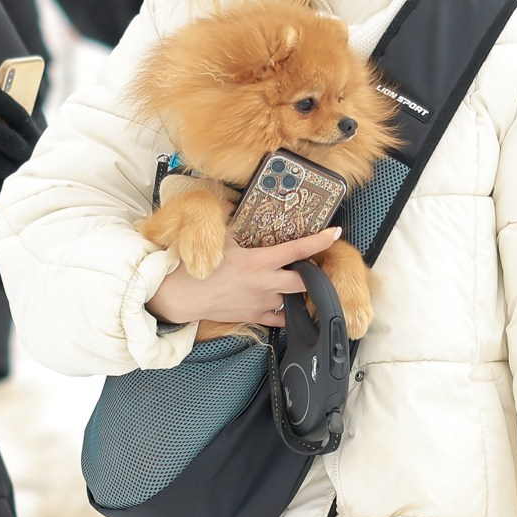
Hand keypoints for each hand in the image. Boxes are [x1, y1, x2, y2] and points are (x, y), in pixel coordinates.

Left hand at [0, 88, 44, 203]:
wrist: (38, 194)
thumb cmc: (22, 159)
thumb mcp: (25, 141)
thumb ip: (9, 126)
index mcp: (37, 141)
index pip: (21, 119)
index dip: (5, 105)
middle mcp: (30, 159)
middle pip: (7, 141)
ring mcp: (17, 178)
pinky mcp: (3, 195)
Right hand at [147, 227, 341, 330]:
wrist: (182, 297)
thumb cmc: (197, 267)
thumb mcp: (216, 237)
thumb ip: (227, 215)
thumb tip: (230, 199)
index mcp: (259, 261)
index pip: (297, 250)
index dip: (319, 241)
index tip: (335, 233)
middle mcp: (266, 283)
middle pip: (306, 282)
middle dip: (317, 275)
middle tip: (319, 266)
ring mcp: (262, 302)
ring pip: (293, 299)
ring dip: (298, 292)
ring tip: (297, 283)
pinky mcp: (255, 316)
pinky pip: (280, 318)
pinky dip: (286, 311)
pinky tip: (287, 305)